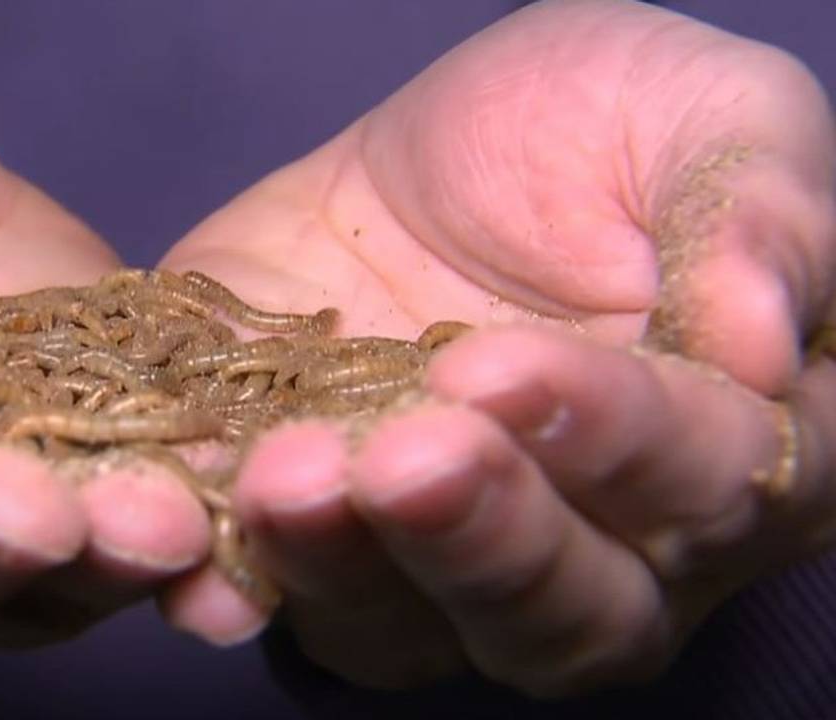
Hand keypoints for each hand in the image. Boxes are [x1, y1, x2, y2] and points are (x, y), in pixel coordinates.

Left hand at [157, 0, 835, 694]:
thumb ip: (760, 213)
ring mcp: (444, 556)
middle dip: (481, 535)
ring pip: (413, 630)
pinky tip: (193, 546)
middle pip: (564, 609)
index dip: (614, 439)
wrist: (426, 156)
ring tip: (286, 476)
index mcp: (725, 448)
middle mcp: (596, 543)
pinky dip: (234, 579)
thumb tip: (765, 346)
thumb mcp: (699, 113)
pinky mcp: (321, 535)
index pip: (707, 487)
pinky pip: (282, 596)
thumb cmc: (589, 128)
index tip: (506, 364)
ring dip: (348, 567)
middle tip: (405, 453)